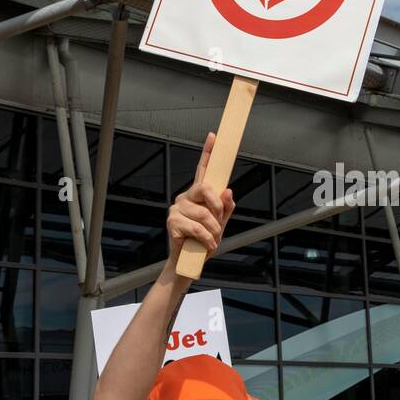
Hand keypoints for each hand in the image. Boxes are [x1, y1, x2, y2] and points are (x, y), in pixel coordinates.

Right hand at [167, 132, 234, 262]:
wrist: (189, 262)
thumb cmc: (205, 240)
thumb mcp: (221, 223)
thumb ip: (226, 207)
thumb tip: (227, 191)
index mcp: (198, 195)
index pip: (203, 170)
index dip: (208, 152)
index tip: (214, 136)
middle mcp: (186, 197)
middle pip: (205, 188)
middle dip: (218, 207)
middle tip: (219, 223)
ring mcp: (177, 208)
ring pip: (204, 213)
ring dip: (214, 230)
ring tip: (213, 239)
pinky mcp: (172, 222)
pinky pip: (197, 227)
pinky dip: (207, 239)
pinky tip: (207, 245)